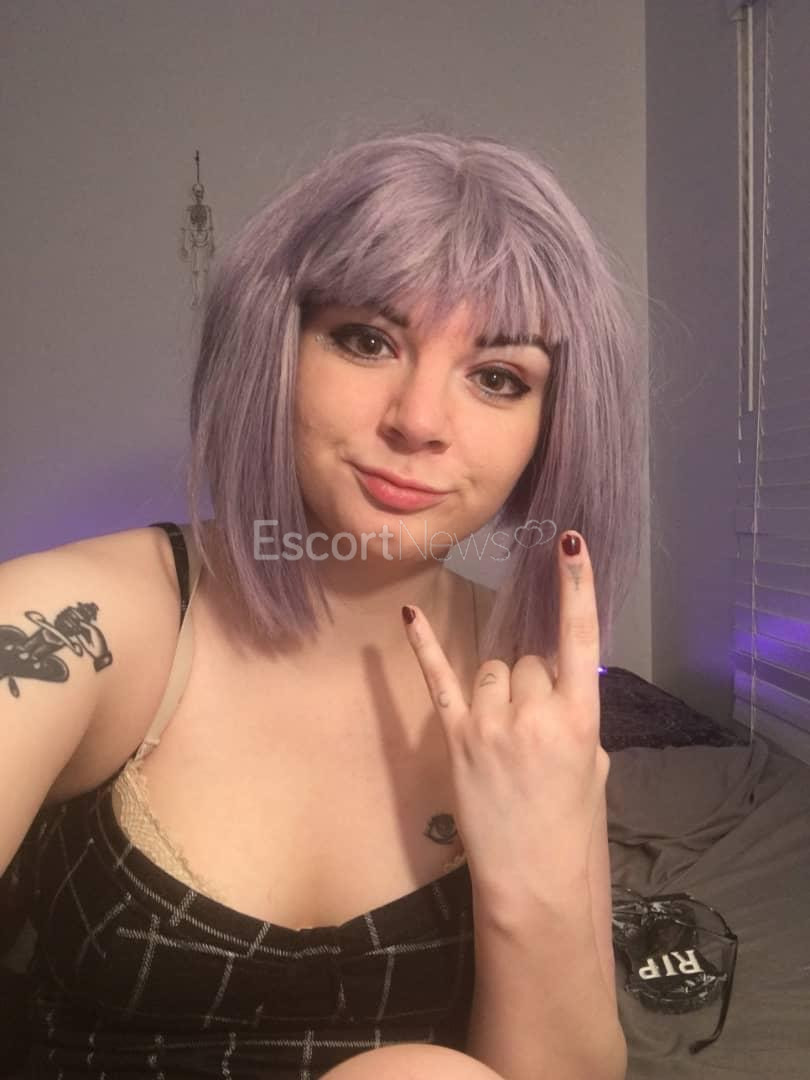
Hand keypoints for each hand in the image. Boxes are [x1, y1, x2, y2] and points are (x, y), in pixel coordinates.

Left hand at [401, 530, 608, 907]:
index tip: (570, 546)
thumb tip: (554, 692)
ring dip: (500, 691)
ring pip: (494, 671)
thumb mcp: (593, 768)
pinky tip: (409, 617)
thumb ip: (574, 719)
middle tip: (535, 732)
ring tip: (505, 737)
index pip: (580, 639)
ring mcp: (493, 723)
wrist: (534, 882)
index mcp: (582, 719)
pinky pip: (440, 682)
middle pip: (530, 661)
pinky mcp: (457, 738)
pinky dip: (424, 648)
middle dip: (534, 685)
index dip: (577, 589)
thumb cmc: (572, 828)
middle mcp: (537, 712)